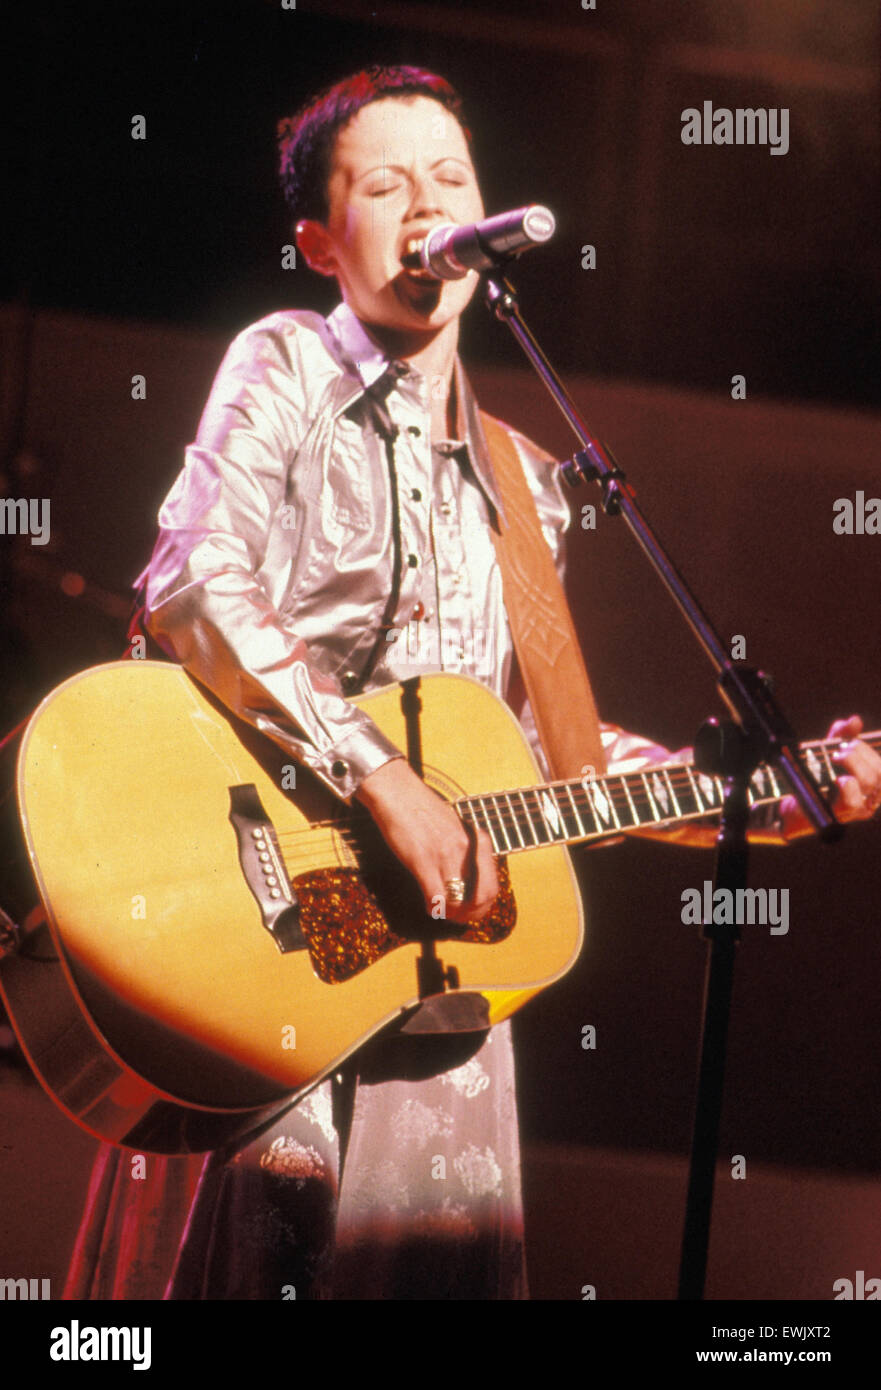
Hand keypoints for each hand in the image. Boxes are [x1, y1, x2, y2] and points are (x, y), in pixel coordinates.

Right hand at [355, 757, 498, 921]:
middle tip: (459, 918)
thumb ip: (462, 847)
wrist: (397, 791)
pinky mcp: (423, 861)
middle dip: (473, 914)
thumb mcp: (453, 826)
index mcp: (474, 840)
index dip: (484, 904)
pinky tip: (428, 905)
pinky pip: (436, 897)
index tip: (472, 909)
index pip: (492, 883)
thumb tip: (465, 872)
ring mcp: (446, 855)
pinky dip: (434, 908)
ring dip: (452, 914)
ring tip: (442, 912)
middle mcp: (465, 849)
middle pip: (482, 896)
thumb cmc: (420, 807)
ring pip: (459, 901)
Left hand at [781, 714, 880, 836]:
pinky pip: (853, 800)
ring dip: (852, 762)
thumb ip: (842, 734)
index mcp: (874, 782)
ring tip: (834, 759)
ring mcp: (860, 808)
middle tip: (838, 751)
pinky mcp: (844, 816)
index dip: (867, 749)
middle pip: (880, 771)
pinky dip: (846, 785)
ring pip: (870, 781)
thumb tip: (855, 720)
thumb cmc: (816, 776)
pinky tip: (837, 779)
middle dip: (858, 753)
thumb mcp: (829, 750)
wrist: (794, 801)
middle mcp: (872, 797)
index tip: (848, 743)